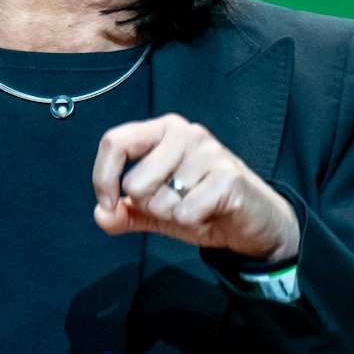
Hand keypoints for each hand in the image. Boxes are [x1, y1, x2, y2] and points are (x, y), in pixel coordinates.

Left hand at [92, 113, 300, 264]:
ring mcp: (208, 151)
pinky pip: (186, 212)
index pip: (114, 142)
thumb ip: (124, 212)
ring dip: (175, 216)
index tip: (109, 204)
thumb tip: (101, 215)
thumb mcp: (155, 210)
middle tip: (178, 203)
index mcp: (162, 130)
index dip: (103, 178)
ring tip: (197, 207)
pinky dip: (194, 223)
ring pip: (160, 201)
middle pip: (134, 183)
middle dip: (150, 206)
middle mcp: (184, 132)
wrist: (252, 222)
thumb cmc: (201, 206)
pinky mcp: (227, 176)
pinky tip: (211, 213)